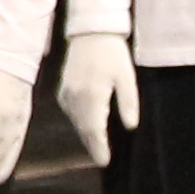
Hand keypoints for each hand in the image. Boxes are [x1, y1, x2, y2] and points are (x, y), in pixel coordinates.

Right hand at [57, 34, 137, 167]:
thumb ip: (128, 102)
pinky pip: (70, 111)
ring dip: (85, 133)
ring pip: (76, 120)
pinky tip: (87, 123)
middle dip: (93, 144)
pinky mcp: (63, 87)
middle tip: (101, 159)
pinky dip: (79, 121)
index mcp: (93, 95)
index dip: (99, 147)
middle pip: (83, 128)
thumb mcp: (127, 77)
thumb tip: (131, 126)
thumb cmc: (112, 53)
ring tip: (96, 145)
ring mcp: (67, 92)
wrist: (91, 32)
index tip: (104, 161)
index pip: (94, 129)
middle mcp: (76, 97)